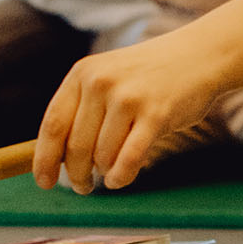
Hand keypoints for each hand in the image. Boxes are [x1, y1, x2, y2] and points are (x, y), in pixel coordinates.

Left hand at [36, 0, 242, 192]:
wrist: (199, 56)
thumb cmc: (150, 77)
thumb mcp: (108, 78)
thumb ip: (83, 109)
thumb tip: (56, 158)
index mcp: (83, 74)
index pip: (53, 124)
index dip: (44, 159)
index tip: (43, 183)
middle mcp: (101, 83)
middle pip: (76, 147)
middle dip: (76, 175)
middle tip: (81, 187)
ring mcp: (128, 98)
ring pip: (102, 156)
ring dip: (104, 174)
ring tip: (111, 173)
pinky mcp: (156, 114)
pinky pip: (128, 160)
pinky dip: (121, 176)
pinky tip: (120, 179)